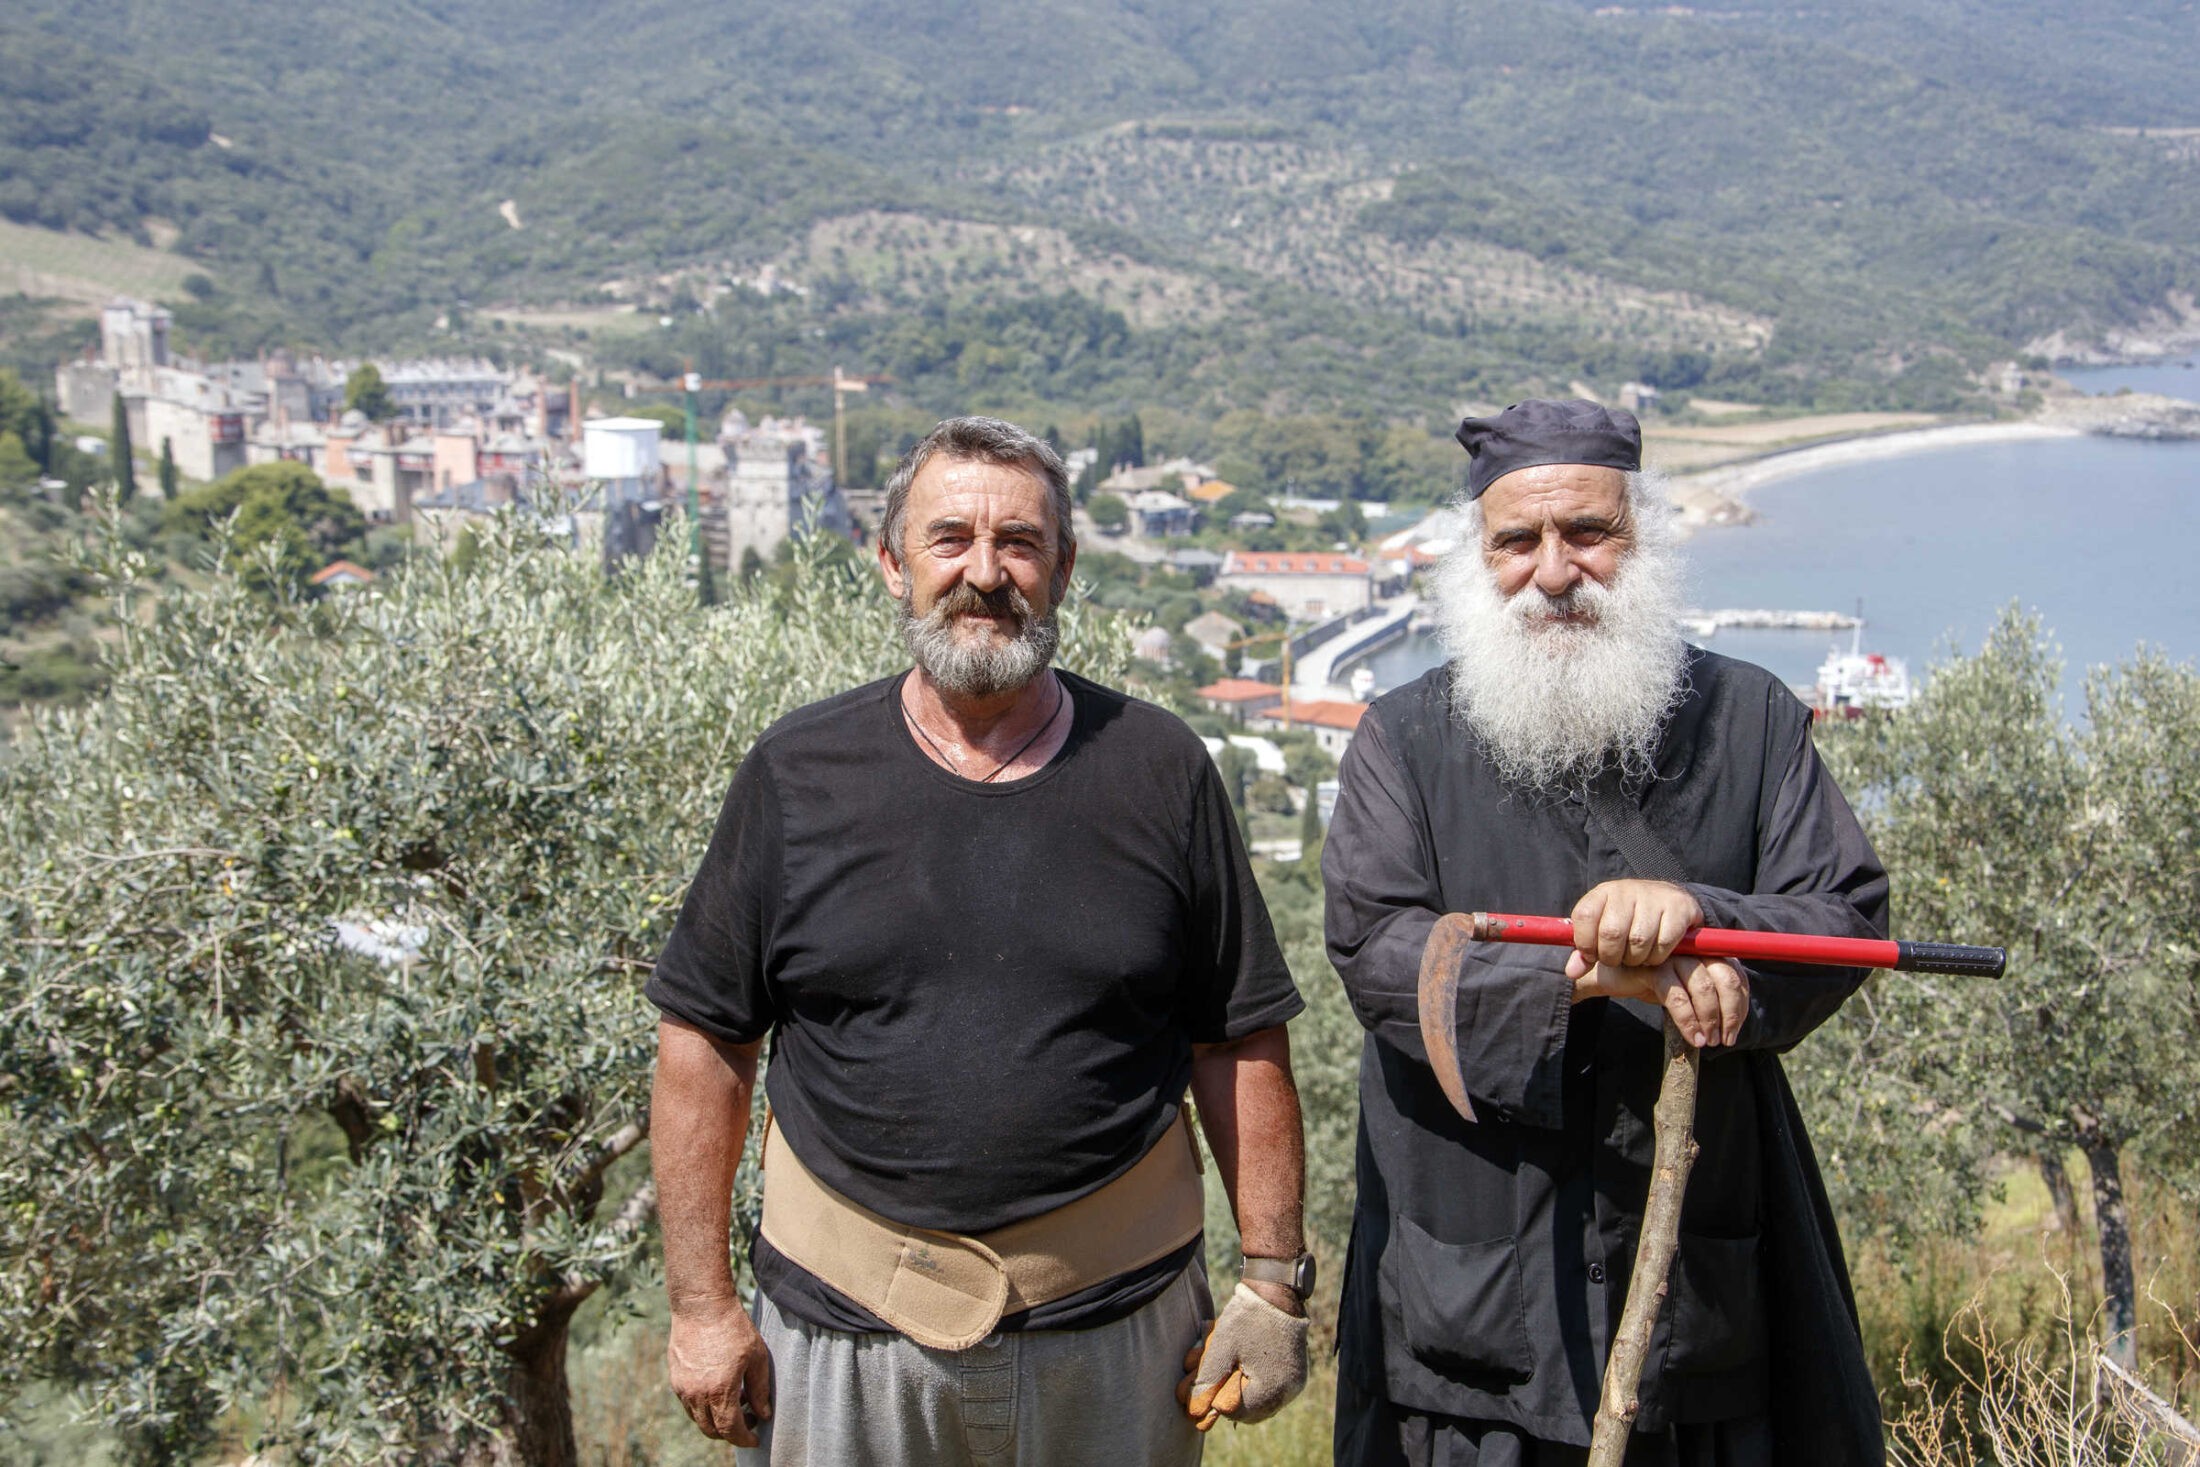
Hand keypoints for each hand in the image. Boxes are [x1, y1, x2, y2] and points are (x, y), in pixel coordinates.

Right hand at [668, 1297, 772, 1446]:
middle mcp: (697, 1394)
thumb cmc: (734, 1329)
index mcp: (719, 1391)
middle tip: (750, 1417)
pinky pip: (690, 1404)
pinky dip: (704, 1406)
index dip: (744, 1439)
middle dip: (731, 1432)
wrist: (701, 1307)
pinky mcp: (675, 1379)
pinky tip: (719, 1389)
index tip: (755, 1439)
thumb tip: (763, 1414)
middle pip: (712, 1430)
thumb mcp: (757, 1358)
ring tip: (736, 1400)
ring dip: (717, 1419)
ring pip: (698, 1419)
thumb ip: (760, 1390)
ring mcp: (683, 1388)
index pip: (730, 1430)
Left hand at [1176, 1282, 1308, 1429]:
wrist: (1276, 1290)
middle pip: (1249, 1410)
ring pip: (1259, 1400)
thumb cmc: (1246, 1318)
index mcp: (1272, 1389)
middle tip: (1206, 1381)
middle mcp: (1288, 1391)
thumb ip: (1208, 1382)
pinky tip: (1237, 1365)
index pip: (1236, 1413)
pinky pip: (1270, 1388)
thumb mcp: (1221, 1349)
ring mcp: (1294, 1382)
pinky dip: (1251, 1381)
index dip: (1215, 1402)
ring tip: (1218, 1368)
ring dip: (1236, 1389)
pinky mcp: (1295, 1372)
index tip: (1200, 1387)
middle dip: (1224, 1396)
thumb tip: (1194, 1412)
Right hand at [1566, 950, 1749, 1047]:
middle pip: (1726, 977)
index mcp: (1703, 951)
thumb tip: (1730, 1024)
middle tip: (1725, 1039)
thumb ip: (1703, 996)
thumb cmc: (1646, 982)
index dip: (1740, 1004)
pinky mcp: (1653, 967)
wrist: (1605, 975)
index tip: (1734, 1030)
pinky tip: (1693, 1038)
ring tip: (1707, 1041)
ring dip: (1711, 1019)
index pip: (1735, 973)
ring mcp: (1672, 955)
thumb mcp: (1681, 989)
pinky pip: (1677, 996)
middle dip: (1731, 1012)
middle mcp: (1691, 949)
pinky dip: (1689, 1020)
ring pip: (1703, 987)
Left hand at [1570, 879, 1703, 969]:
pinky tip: (1655, 952)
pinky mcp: (1679, 906)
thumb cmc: (1629, 922)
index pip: (1584, 916)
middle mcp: (1627, 889)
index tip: (1592, 955)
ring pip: (1639, 940)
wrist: (1669, 902)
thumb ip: (1585, 952)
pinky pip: (1663, 943)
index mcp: (1603, 892)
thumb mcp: (1602, 931)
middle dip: (1612, 956)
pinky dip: (1657, 957)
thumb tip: (1572, 972)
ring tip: (1637, 955)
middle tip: (1618, 959)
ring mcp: (1655, 896)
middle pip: (1611, 932)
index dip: (1585, 943)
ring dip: (1636, 958)